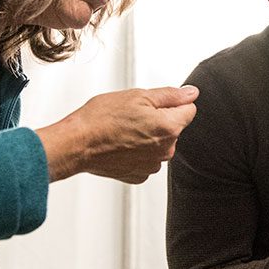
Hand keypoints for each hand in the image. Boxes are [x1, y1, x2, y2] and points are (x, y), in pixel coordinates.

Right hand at [37, 85, 198, 182]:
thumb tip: (190, 94)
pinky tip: (121, 143)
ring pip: (159, 143)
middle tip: (133, 114)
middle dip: (159, 119)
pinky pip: (146, 158)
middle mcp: (165, 150)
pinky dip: (137, 151)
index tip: (155, 102)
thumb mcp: (138, 96)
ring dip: (148, 136)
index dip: (173, 102)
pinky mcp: (138, 174)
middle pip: (174, 127)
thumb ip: (170, 95)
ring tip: (124, 129)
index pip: (189, 109)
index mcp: (169, 127)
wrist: (77, 144)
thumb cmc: (101, 119)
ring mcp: (152, 165)